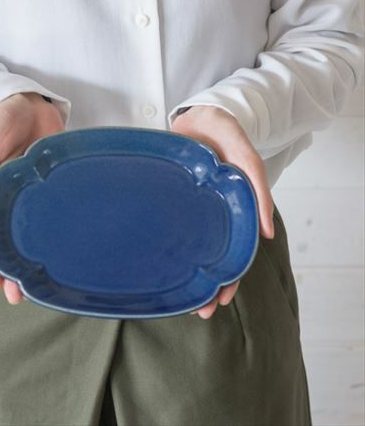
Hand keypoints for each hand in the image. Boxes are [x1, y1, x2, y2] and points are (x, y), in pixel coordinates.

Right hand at [0, 92, 64, 303]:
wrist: (31, 103)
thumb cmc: (3, 123)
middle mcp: (16, 199)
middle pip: (13, 240)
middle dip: (14, 269)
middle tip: (21, 298)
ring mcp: (37, 194)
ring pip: (34, 232)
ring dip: (35, 256)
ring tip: (41, 283)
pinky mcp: (57, 185)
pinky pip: (55, 212)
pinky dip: (56, 231)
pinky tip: (64, 246)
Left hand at [170, 105, 274, 318]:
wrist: (197, 115)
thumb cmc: (225, 135)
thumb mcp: (246, 159)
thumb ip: (258, 191)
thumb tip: (266, 233)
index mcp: (231, 210)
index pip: (234, 253)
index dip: (229, 279)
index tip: (218, 302)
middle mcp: (211, 214)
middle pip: (212, 257)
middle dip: (208, 286)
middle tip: (198, 312)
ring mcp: (190, 209)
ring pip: (192, 247)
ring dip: (190, 273)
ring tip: (181, 299)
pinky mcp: (172, 200)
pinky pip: (173, 228)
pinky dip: (171, 247)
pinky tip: (161, 264)